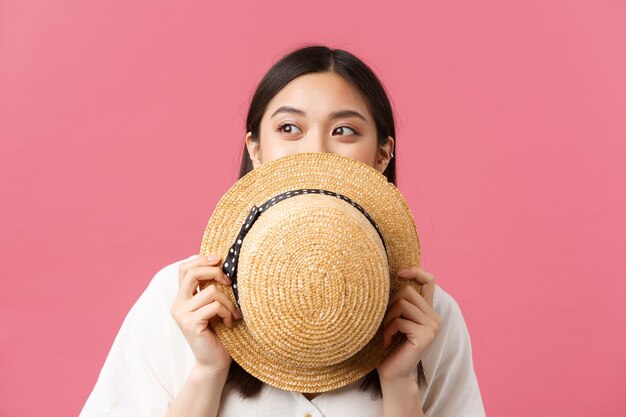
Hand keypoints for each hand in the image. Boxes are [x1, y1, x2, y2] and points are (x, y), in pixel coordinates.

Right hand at [170, 255, 240, 375]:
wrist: (214, 362)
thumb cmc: (218, 334)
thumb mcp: (213, 306)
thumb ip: (210, 289)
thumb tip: (220, 262)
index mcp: (182, 298)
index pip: (185, 268)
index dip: (201, 260)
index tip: (219, 260)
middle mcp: (178, 304)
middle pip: (192, 272)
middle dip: (215, 272)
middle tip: (229, 282)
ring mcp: (182, 314)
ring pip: (210, 291)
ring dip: (228, 302)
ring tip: (233, 314)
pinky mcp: (190, 323)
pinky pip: (214, 307)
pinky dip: (227, 313)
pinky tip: (229, 323)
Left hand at [377, 266, 439, 382]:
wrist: (392, 373)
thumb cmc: (389, 345)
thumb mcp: (395, 318)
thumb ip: (399, 301)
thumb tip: (389, 277)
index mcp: (427, 310)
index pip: (429, 280)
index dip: (415, 271)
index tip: (399, 272)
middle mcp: (433, 316)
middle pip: (407, 291)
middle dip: (389, 304)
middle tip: (385, 322)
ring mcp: (432, 326)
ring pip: (402, 304)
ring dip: (387, 319)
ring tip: (386, 333)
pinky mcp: (426, 336)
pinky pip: (400, 321)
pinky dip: (388, 330)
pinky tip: (387, 342)